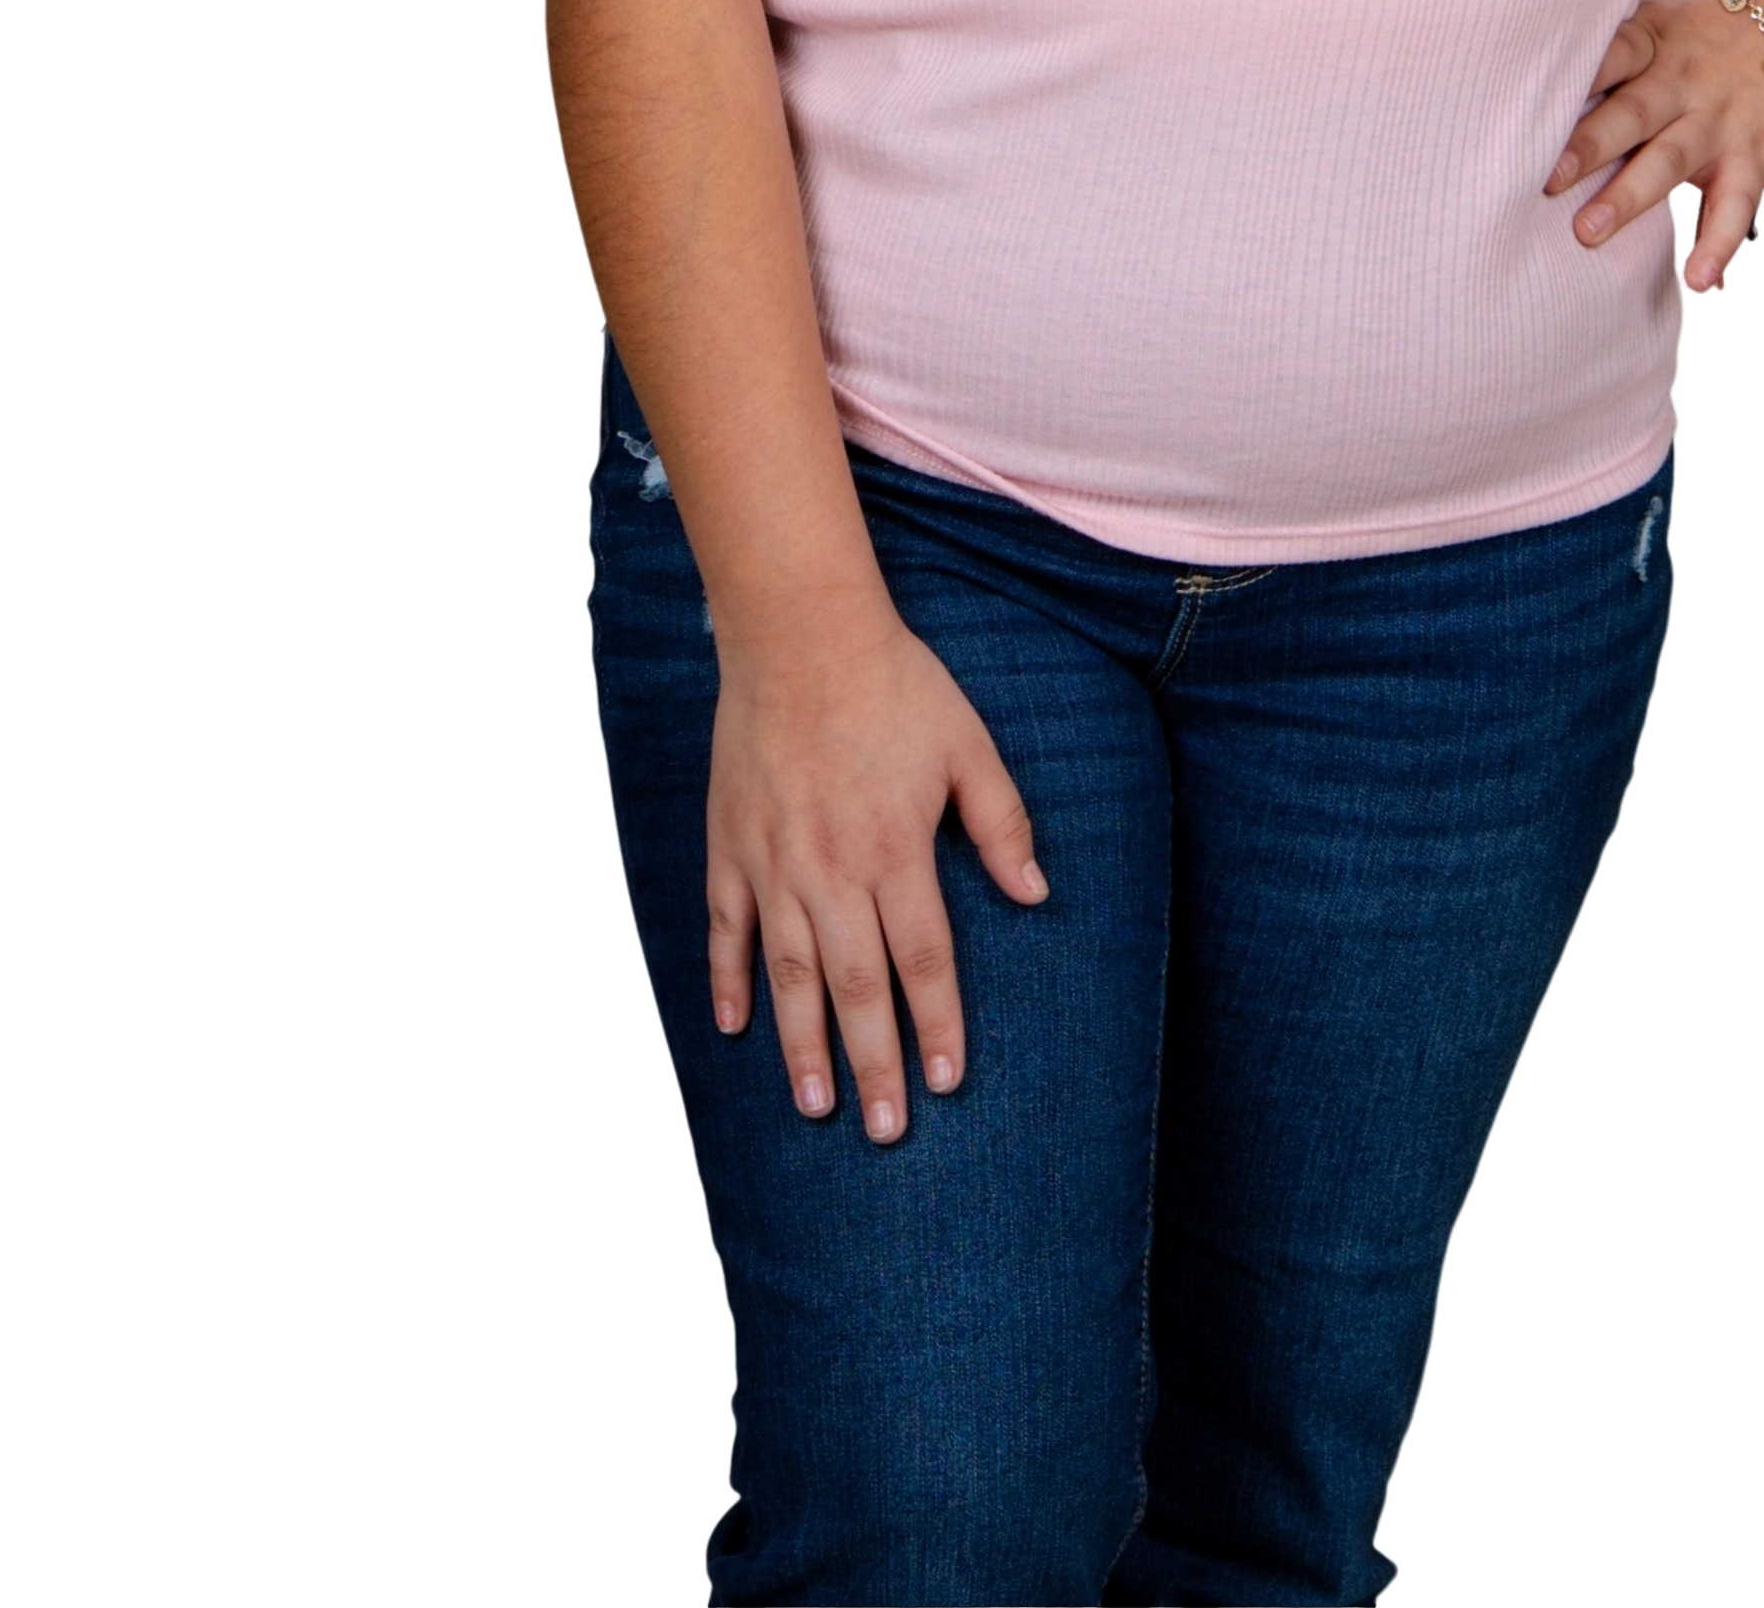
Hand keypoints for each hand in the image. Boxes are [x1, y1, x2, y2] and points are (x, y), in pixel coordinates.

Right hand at [704, 605, 1047, 1143]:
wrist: (799, 633)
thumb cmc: (895, 685)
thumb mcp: (968, 745)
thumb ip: (1002, 823)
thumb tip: (1037, 894)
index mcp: (896, 850)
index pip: (923, 960)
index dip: (938, 1025)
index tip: (948, 1082)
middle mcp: (832, 870)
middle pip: (856, 987)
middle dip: (873, 1064)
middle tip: (886, 1130)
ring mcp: (773, 863)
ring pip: (789, 974)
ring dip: (802, 1045)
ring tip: (814, 1108)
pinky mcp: (730, 846)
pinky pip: (726, 928)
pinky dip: (728, 981)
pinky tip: (736, 1028)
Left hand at [1543, 0, 1763, 298]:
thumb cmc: (1710, 17)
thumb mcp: (1659, 6)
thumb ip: (1609, 29)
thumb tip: (1525, 42)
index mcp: (1653, 38)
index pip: (1611, 53)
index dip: (1573, 77)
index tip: (1524, 103)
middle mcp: (1683, 80)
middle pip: (1632, 112)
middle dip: (1589, 145)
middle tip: (1545, 178)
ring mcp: (1718, 122)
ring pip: (1670, 160)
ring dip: (1630, 197)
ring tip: (1587, 232)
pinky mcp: (1751, 159)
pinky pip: (1737, 207)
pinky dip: (1719, 245)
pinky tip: (1696, 280)